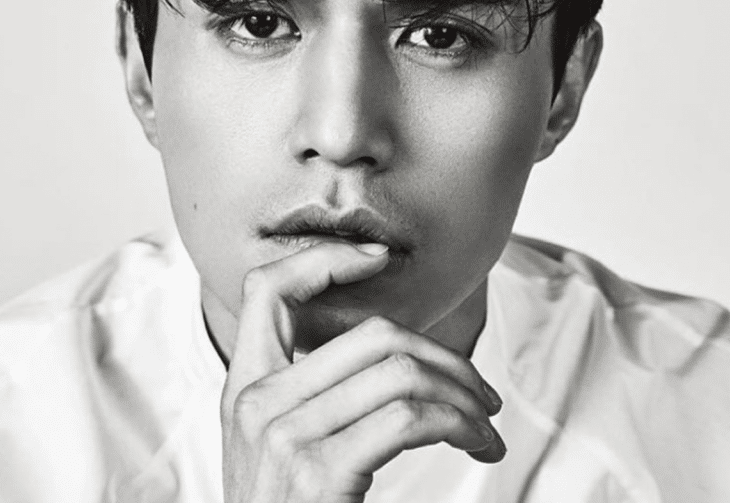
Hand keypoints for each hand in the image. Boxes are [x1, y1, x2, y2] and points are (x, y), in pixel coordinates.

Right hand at [220, 241, 504, 502]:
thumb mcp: (280, 447)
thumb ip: (313, 393)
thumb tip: (396, 353)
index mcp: (244, 385)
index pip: (267, 288)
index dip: (325, 260)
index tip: (379, 259)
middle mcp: (255, 401)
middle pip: (374, 335)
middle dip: (445, 356)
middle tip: (479, 392)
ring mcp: (283, 434)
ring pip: (402, 371)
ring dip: (464, 395)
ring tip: (485, 425)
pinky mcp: (320, 470)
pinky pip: (412, 417)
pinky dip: (461, 424)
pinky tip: (476, 443)